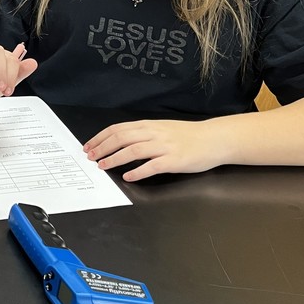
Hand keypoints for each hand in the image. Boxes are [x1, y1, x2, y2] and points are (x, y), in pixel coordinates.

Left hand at [84, 119, 225, 181]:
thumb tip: (119, 141)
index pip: (118, 129)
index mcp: (149, 125)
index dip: (101, 137)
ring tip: (103, 166)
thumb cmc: (187, 136)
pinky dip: (139, 172)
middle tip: (90, 157)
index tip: (89, 146)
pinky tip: (128, 177)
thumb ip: (142, 133)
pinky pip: (153, 166)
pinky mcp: (175, 160)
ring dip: (115, 159)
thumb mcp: (161, 129)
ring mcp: (165, 147)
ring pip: (134, 150)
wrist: (214, 139)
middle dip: (102, 148)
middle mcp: (154, 134)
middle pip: (121, 138)